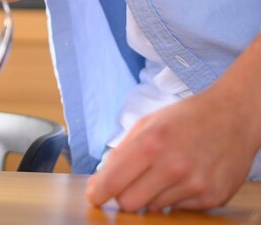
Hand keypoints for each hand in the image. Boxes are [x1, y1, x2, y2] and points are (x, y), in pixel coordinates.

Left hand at [85, 84, 256, 211]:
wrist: (232, 117)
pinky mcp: (212, 198)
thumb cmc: (185, 118)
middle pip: (129, 203)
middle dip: (123, 195)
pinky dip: (174, 197)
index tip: (93, 196)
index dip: (98, 192)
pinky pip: (178, 209)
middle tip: (129, 182)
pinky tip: (184, 177)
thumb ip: (123, 152)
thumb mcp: (147, 123)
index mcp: (151, 143)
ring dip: (151, 194)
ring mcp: (194, 185)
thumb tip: (101, 179)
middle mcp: (172, 167)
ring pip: (154, 207)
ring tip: (165, 171)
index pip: (114, 181)